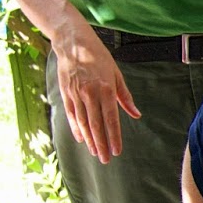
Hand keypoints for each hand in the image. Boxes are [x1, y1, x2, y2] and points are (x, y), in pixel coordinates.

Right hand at [53, 23, 140, 163]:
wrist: (73, 42)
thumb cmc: (99, 58)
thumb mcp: (117, 75)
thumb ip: (125, 97)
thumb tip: (136, 114)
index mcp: (106, 89)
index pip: (111, 119)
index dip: (114, 136)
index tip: (117, 150)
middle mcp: (90, 94)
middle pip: (97, 125)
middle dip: (102, 144)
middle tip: (106, 159)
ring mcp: (76, 94)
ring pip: (83, 122)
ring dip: (90, 140)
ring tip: (95, 153)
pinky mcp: (66, 93)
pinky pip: (72, 114)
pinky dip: (76, 128)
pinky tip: (81, 139)